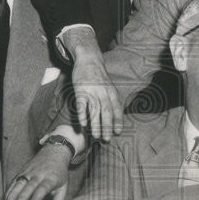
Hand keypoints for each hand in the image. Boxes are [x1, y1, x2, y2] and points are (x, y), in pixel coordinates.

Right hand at [5, 143, 70, 199]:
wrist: (54, 153)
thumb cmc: (60, 173)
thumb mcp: (63, 187)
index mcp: (50, 179)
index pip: (41, 190)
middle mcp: (39, 175)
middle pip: (29, 187)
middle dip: (21, 198)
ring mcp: (29, 172)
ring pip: (19, 183)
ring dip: (13, 194)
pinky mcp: (23, 171)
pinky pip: (15, 180)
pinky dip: (10, 189)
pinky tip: (6, 198)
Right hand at [63, 26, 122, 140]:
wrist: (89, 59)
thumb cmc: (99, 76)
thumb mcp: (108, 86)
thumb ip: (111, 99)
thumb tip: (114, 116)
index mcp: (111, 92)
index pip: (116, 109)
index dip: (118, 121)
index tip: (118, 132)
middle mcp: (103, 92)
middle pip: (106, 112)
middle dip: (107, 127)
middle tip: (106, 139)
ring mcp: (91, 91)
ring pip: (95, 110)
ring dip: (95, 125)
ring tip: (95, 136)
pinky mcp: (80, 90)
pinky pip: (82, 104)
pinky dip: (83, 115)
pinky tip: (83, 124)